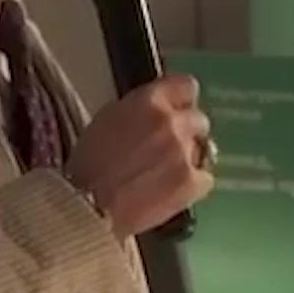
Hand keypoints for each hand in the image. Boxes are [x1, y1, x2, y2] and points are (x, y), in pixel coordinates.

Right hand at [66, 73, 213, 237]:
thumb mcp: (107, 120)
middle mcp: (172, 122)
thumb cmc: (88, 166)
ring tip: (165, 175)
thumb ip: (139, 110)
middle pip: (198, 119)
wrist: (88, 206)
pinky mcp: (193, 182)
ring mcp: (185, 152)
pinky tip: (172, 192)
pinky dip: (193, 184)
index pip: (185, 85)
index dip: (182, 100)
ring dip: (189, 157)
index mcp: (149, 100)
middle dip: (186, 132)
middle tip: (168, 149)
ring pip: (203, 149)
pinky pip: (205, 177)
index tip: (178, 110)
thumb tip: (154, 112)